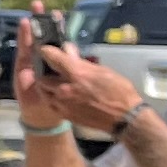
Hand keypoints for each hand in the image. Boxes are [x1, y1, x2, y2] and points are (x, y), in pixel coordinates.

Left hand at [24, 42, 141, 132]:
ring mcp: (62, 103)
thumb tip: (68, 51)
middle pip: (42, 75)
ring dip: (45, 84)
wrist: (124, 117)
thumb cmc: (119, 91)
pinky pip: (50, 103)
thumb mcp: (103, 70)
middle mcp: (64, 88)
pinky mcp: (64, 114)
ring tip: (52, 80)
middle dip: (43, 69)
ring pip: (43, 91)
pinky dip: (51, 97)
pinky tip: (58, 94)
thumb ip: (82, 62)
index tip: (45, 48)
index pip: (52, 57)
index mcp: (76, 73)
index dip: (47, 51)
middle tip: (49, 66)